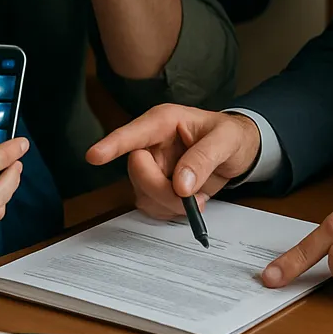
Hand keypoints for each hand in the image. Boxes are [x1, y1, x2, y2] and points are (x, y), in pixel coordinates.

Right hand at [86, 104, 261, 217]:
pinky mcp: (156, 185)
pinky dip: (170, 212)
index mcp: (163, 121)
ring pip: (142, 193)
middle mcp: (151, 142)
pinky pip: (151, 206)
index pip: (133, 133)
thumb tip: (181, 184)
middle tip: (190, 199)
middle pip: (138, 171)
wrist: (239, 151)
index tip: (94, 156)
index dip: (112, 145)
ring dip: (168, 204)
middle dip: (161, 190)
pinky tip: (190, 203)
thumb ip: (204, 158)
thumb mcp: (226, 140)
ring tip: (198, 198)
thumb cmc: (231, 136)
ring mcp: (152, 165)